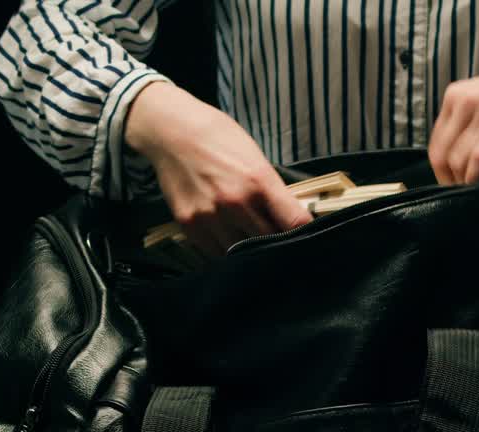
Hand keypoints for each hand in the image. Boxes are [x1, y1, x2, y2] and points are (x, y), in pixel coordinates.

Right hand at [125, 82, 311, 254]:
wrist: (172, 131)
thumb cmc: (218, 138)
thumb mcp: (256, 158)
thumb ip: (273, 191)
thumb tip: (291, 219)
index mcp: (259, 181)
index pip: (295, 222)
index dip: (305, 232)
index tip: (307, 236)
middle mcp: (235, 202)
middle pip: (270, 242)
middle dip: (277, 242)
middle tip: (278, 240)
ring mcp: (210, 217)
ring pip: (242, 254)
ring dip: (250, 251)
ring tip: (251, 240)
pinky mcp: (190, 225)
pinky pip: (215, 253)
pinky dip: (226, 251)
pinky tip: (228, 239)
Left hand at [428, 39, 478, 184]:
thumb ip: (473, 124)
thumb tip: (464, 161)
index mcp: (458, 95)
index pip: (435, 144)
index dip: (441, 172)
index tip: (453, 185)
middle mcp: (468, 102)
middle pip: (443, 157)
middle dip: (451, 183)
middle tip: (465, 197)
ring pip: (459, 162)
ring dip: (467, 184)